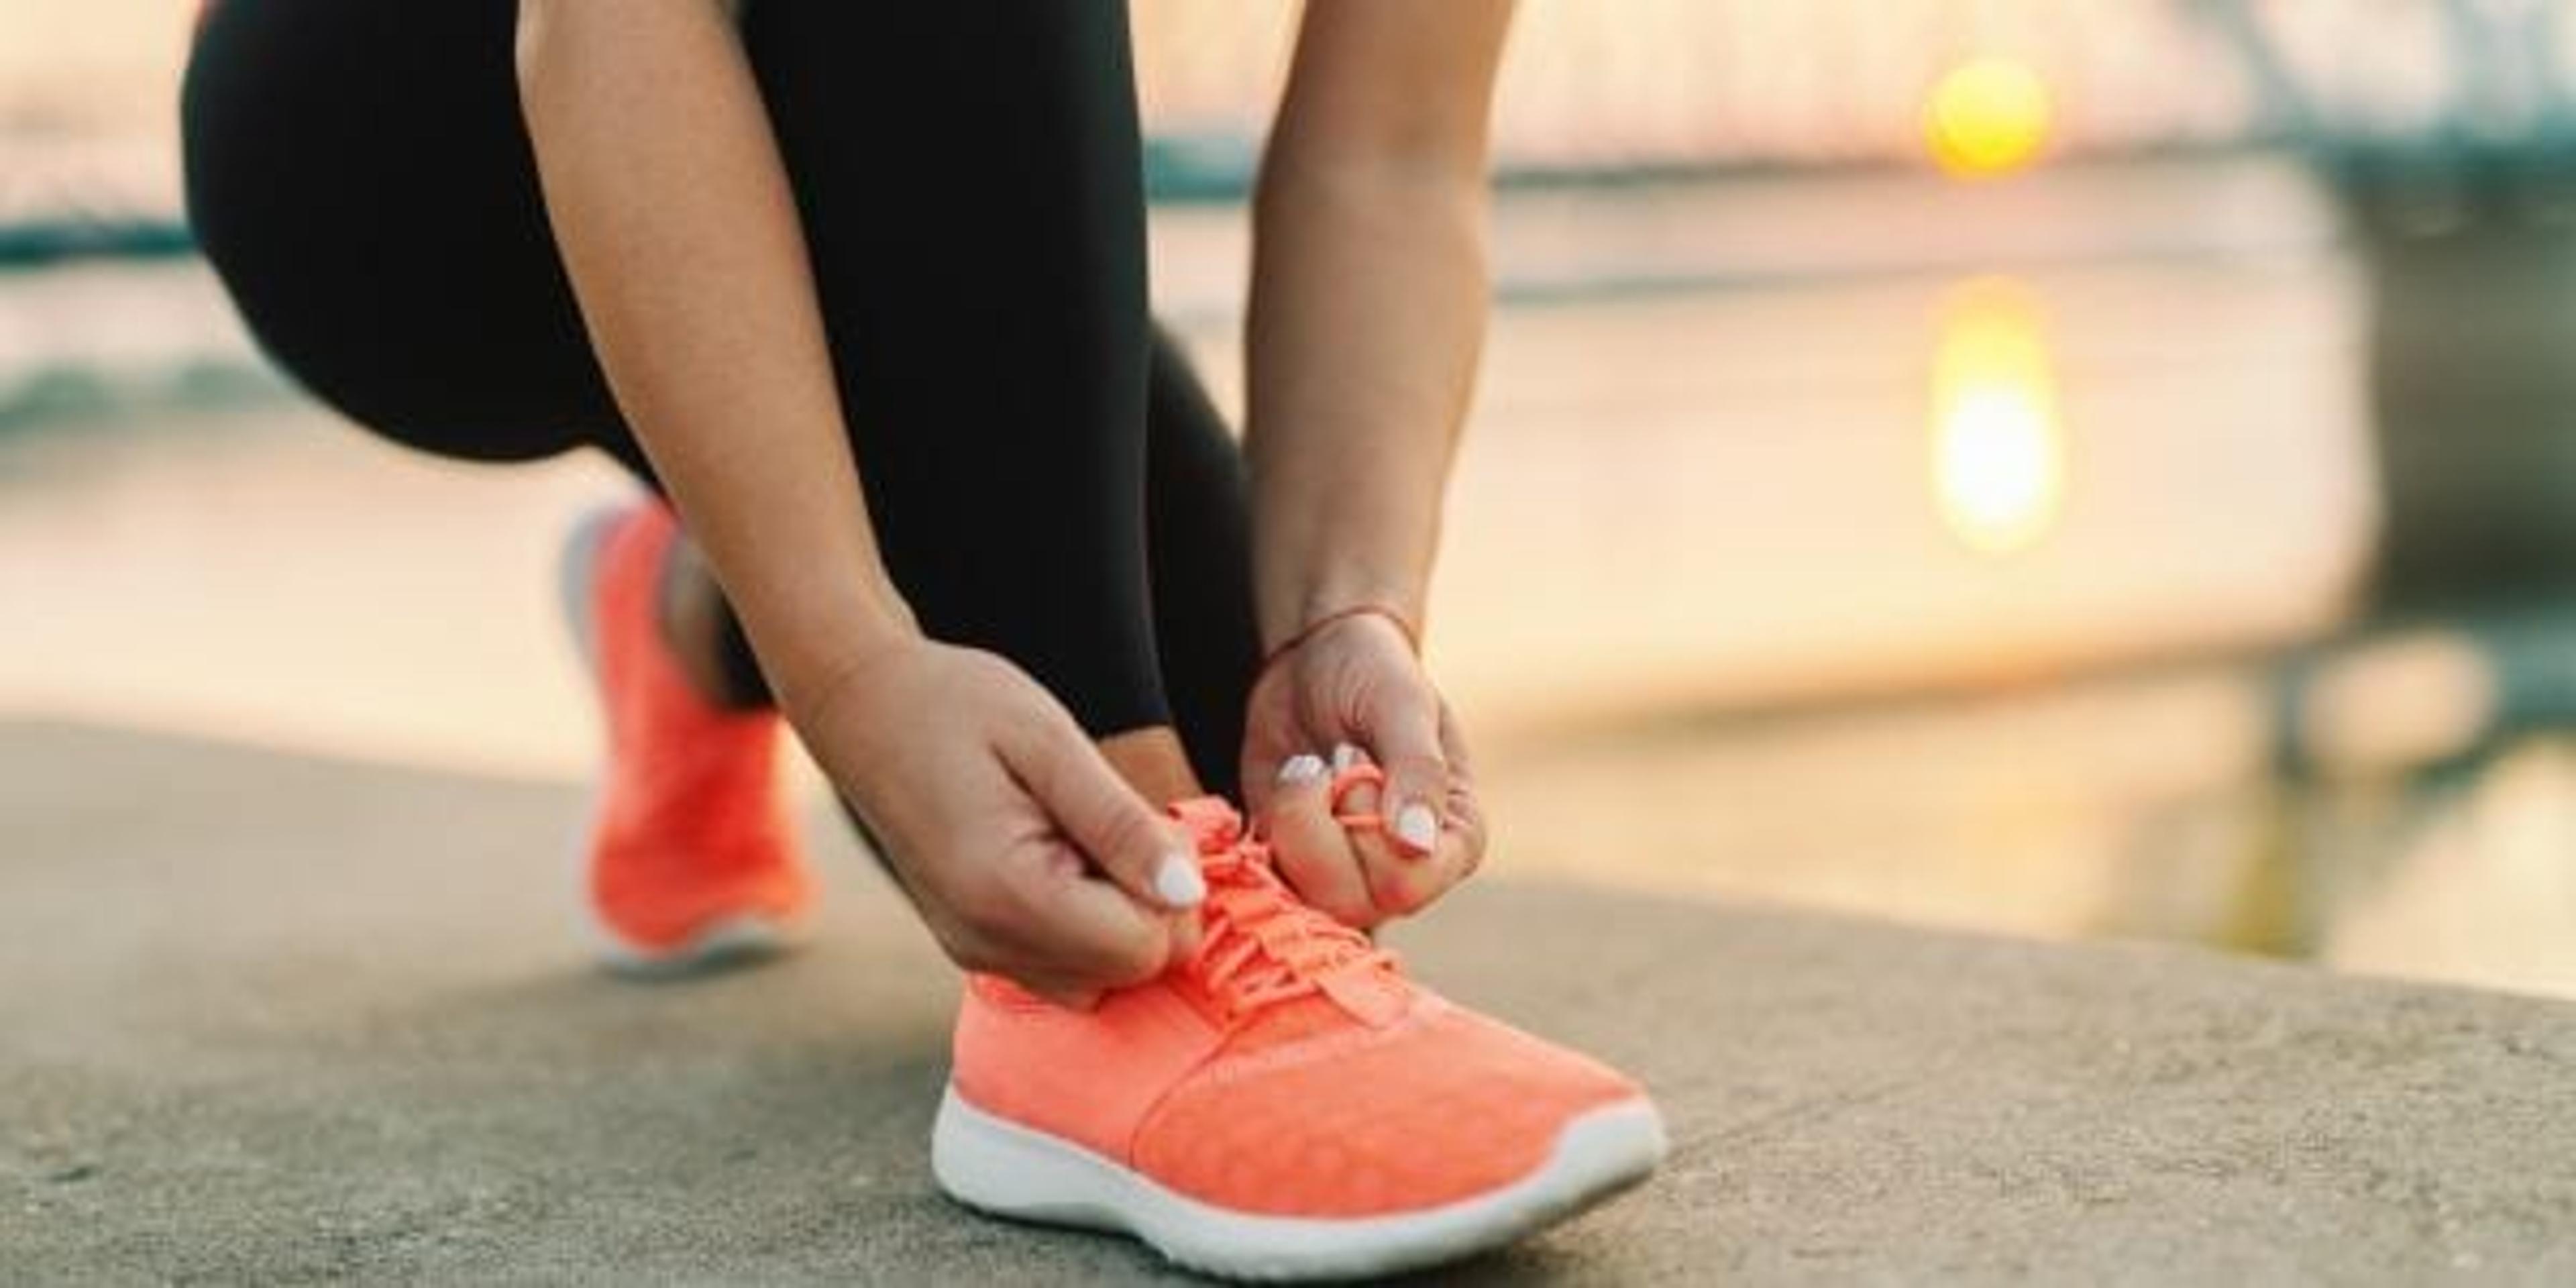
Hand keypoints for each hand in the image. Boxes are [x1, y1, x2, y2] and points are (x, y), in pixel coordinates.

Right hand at [791, 638, 1203, 1006]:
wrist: (864, 707)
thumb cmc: (956, 705)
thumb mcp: (1050, 742)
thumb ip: (1121, 823)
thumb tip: (1189, 890)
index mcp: (1006, 894)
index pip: (1143, 949)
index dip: (1171, 889)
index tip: (1142, 822)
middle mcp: (986, 943)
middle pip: (1130, 971)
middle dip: (1149, 902)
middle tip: (1113, 822)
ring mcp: (976, 952)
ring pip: (1102, 977)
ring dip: (1119, 914)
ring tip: (1081, 835)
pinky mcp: (975, 947)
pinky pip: (1066, 967)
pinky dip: (1086, 924)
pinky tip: (1063, 858)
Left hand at [1239, 612, 1486, 927]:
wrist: (1317, 658)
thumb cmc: (1374, 671)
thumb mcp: (1401, 703)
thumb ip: (1417, 770)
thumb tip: (1417, 843)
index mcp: (1455, 840)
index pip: (1406, 884)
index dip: (1365, 830)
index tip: (1354, 765)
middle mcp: (1408, 872)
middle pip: (1351, 904)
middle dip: (1316, 828)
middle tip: (1319, 765)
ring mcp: (1349, 876)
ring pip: (1304, 902)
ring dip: (1287, 826)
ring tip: (1302, 770)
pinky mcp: (1296, 868)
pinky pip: (1268, 887)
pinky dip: (1260, 839)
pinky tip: (1281, 789)